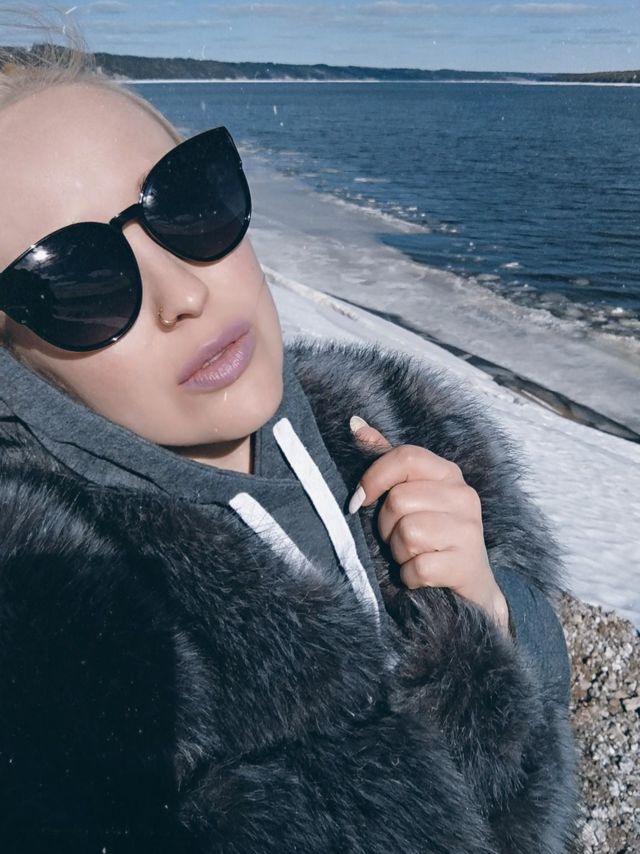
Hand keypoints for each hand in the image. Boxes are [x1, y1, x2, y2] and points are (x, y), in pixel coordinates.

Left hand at [348, 416, 509, 634]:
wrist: (473, 587)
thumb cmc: (433, 535)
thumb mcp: (413, 494)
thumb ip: (386, 460)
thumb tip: (355, 424)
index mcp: (448, 473)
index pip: (404, 457)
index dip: (373, 478)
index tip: (359, 500)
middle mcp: (464, 496)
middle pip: (398, 500)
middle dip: (386, 526)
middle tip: (399, 538)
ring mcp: (469, 530)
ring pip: (407, 533)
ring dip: (399, 553)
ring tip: (413, 555)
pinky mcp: (466, 564)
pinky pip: (417, 568)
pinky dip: (409, 576)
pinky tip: (421, 575)